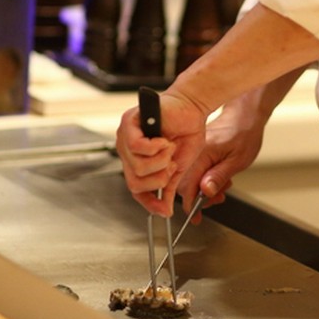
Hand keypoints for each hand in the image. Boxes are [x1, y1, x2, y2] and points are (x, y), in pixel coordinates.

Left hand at [116, 91, 207, 216]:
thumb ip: (170, 188)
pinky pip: (137, 146)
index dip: (150, 202)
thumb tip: (166, 210)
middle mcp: (127, 151)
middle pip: (135, 183)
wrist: (192, 108)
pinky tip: (163, 140)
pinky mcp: (129, 122)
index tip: (165, 210)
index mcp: (137, 162)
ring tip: (168, 147)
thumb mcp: (179, 167)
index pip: (136, 189)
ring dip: (160, 160)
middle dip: (159, 178)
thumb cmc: (186, 131)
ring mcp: (125, 137)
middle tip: (171, 164)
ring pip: (137, 167)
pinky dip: (155, 146)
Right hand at [177, 97, 267, 221]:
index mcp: (201, 155)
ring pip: (192, 178)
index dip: (191, 205)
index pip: (186, 186)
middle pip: (186, 184)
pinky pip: (197, 169)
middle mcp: (195, 152)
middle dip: (200, 197)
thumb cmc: (244, 133)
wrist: (246, 114)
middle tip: (218, 198)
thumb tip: (205, 192)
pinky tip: (220, 176)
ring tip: (223, 186)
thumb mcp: (237, 161)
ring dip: (206, 188)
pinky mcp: (200, 150)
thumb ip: (219, 177)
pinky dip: (207, 178)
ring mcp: (196, 151)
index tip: (196, 217)